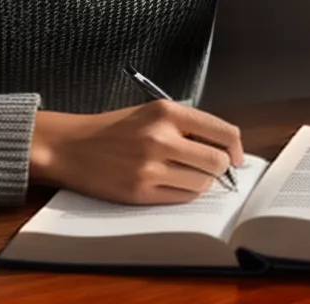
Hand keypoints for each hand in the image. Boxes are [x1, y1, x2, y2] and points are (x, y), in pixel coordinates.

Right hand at [28, 99, 244, 204]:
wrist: (72, 146)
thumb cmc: (115, 129)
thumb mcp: (152, 113)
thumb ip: (186, 125)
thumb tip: (224, 147)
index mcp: (167, 112)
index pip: (222, 131)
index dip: (236, 147)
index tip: (237, 156)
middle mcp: (160, 138)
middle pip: (217, 161)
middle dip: (221, 168)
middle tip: (213, 169)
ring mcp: (150, 167)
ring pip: (202, 183)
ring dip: (201, 182)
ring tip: (186, 174)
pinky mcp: (140, 192)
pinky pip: (181, 198)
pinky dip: (184, 194)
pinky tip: (172, 184)